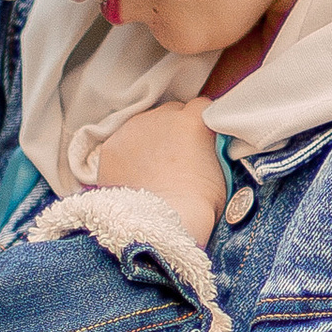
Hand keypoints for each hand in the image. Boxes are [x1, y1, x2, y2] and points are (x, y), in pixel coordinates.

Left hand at [93, 98, 225, 249]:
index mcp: (193, 120)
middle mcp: (160, 116)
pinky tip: (134, 176)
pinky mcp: (110, 147)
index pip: (200, 106)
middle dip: (173, 129)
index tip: (199, 139)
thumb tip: (208, 146)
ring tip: (152, 169)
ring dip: (149, 140)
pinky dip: (127, 156)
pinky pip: (121, 144)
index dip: (200, 123)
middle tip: (176, 156)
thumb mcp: (221, 172)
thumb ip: (213, 148)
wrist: (160, 225)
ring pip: (143, 126)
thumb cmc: (197, 206)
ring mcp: (132, 129)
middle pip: (170, 112)